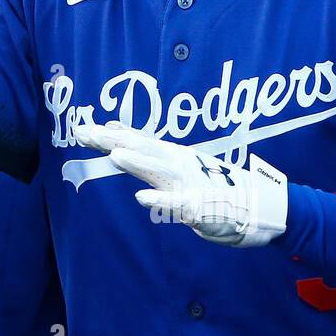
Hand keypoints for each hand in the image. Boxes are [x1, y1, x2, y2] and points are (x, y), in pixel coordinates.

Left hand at [75, 123, 288, 247]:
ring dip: (138, 162)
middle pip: (141, 150)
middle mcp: (177, 164)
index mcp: (170, 155)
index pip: (133, 141)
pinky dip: (161, 201)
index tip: (79, 128)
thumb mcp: (174, 162)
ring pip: (160, 171)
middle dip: (112, 141)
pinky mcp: (201, 207)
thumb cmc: (210, 186)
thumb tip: (115, 130)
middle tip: (84, 133)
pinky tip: (141, 198)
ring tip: (115, 155)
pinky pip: (179, 204)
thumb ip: (146, 149)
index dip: (106, 136)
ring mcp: (189, 184)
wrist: (256, 205)